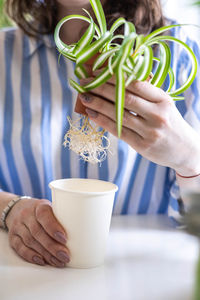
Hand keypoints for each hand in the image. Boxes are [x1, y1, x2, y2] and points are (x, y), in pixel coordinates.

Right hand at [6, 197, 69, 266]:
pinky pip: (20, 248)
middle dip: (53, 246)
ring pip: (30, 241)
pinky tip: (42, 261)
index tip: (64, 239)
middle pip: (38, 232)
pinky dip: (31, 256)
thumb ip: (63, 217)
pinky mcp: (13, 237)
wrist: (18, 208)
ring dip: (46, 254)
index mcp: (39, 206)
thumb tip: (84, 232)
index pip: (44, 215)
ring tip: (58, 261)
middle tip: (65, 256)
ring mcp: (18, 226)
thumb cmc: (41, 210)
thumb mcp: (51, 207)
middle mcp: (27, 215)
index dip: (54, 227)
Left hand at [79, 77, 199, 175]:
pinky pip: (118, 130)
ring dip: (98, 104)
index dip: (114, 76)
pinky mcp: (142, 145)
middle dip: (101, 88)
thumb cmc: (170, 123)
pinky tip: (91, 114)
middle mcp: (157, 114)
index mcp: (163, 100)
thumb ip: (145, 94)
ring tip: (84, 96)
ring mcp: (150, 131)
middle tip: (84, 82)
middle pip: (124, 97)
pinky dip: (103, 121)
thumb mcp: (164, 105)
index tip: (98, 72)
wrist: (185, 150)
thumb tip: (116, 81)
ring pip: (119, 114)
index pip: (135, 84)